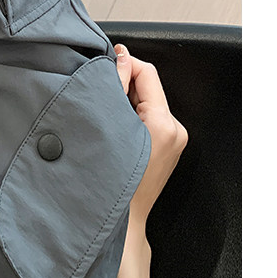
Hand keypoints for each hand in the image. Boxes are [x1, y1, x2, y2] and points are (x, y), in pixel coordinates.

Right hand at [114, 44, 188, 233]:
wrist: (123, 218)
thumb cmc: (112, 182)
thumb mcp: (109, 126)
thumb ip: (116, 87)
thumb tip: (120, 59)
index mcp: (163, 123)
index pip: (147, 73)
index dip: (125, 63)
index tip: (106, 64)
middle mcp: (175, 130)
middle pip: (149, 87)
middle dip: (124, 83)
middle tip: (101, 89)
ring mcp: (175, 139)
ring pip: (149, 101)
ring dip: (127, 99)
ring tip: (106, 111)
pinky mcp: (169, 146)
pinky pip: (151, 117)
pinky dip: (133, 114)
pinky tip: (115, 125)